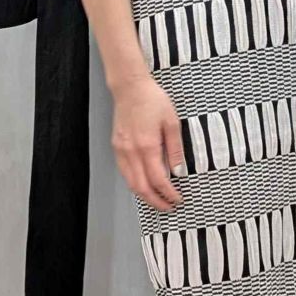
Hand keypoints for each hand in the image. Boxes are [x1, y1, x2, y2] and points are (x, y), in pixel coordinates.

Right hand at [110, 74, 184, 210]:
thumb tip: (178, 170)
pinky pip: (125, 172)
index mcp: (147, 146)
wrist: (130, 88)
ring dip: (144, 195)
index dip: (168, 193)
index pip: (158, 179)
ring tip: (157, 200)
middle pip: (141, 187)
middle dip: (155, 201)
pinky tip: (144, 184)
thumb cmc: (152, 100)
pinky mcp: (117, 147)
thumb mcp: (171, 122)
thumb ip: (175, 149)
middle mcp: (131, 151)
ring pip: (131, 182)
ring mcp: (122, 150)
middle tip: (168, 207)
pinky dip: (135, 183)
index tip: (177, 199)